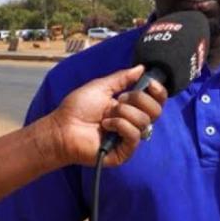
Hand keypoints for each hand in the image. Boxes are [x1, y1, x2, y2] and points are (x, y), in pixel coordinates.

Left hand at [35, 65, 166, 167]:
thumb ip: (122, 78)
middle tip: (118, 100)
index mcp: (130, 107)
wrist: (61, 128)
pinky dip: (120, 126)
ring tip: (105, 116)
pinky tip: (105, 126)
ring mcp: (128, 138)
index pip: (156, 101)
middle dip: (138, 100)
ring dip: (124, 113)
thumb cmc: (76, 109)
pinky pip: (135, 136)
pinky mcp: (123, 152)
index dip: (158, 91)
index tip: (150, 83)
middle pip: (156, 111)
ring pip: (145, 121)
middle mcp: (132, 122)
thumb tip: (141, 68)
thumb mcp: (101, 87)